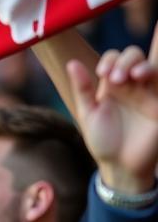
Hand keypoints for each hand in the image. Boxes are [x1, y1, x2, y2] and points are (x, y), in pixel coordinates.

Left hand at [66, 27, 157, 194]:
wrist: (121, 165)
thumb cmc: (103, 141)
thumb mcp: (88, 114)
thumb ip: (83, 89)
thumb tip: (72, 63)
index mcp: (112, 85)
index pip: (114, 59)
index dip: (110, 60)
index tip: (102, 73)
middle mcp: (131, 84)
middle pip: (134, 56)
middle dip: (126, 61)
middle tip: (116, 79)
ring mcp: (148, 92)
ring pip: (150, 66)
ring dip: (142, 65)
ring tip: (135, 75)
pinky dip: (155, 73)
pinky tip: (146, 77)